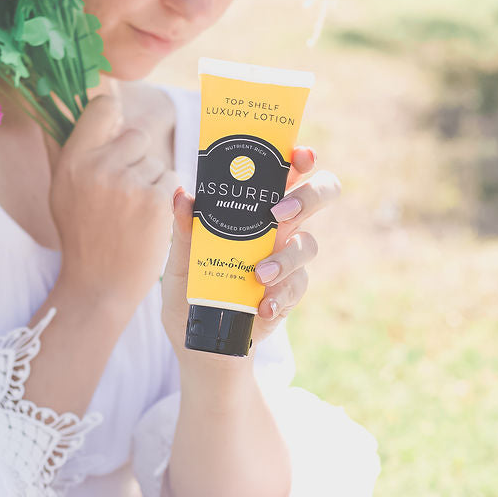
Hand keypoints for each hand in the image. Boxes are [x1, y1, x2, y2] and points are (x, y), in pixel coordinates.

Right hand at [48, 86, 178, 313]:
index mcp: (73, 161)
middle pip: (137, 137)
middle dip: (137, 160)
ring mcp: (129, 184)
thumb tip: (106, 107)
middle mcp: (99, 167)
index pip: (103, 108)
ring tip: (134, 215)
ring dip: (153, 184)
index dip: (115, 117)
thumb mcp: (64, 191)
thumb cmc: (84, 238)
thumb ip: (80, 152)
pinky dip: (167, 200)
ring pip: (157, 163)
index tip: (118, 132)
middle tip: (126, 193)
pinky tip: (149, 221)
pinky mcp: (156, 201)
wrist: (99, 285)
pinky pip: (172, 182)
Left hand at [161, 146, 340, 356]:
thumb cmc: (191, 292)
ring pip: (309, 244)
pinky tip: (263, 307)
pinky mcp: (289, 292)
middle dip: (310, 196)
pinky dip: (280, 296)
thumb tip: (182, 196)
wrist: (201, 341)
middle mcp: (277, 228)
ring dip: (286, 257)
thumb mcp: (179, 263)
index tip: (299, 155)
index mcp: (253, 208)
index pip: (285, 173)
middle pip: (317, 196)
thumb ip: (183, 232)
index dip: (300, 159)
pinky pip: (297, 287)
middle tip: (281, 212)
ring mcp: (287, 260)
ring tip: (259, 274)